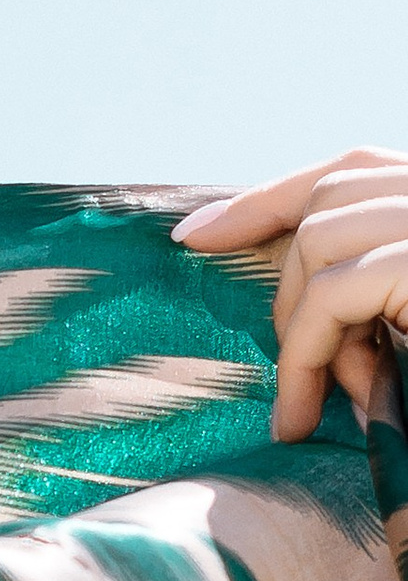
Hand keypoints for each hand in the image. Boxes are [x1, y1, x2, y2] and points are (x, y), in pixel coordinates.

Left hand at [175, 150, 407, 441]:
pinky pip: (336, 294)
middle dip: (287, 281)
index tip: (193, 235)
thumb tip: (293, 315)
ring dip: (301, 332)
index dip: (270, 197)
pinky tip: (309, 410)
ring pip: (323, 242)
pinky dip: (307, 352)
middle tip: (294, 378)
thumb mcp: (406, 330)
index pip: (354, 170)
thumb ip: (368, 303)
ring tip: (308, 407)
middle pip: (331, 197)